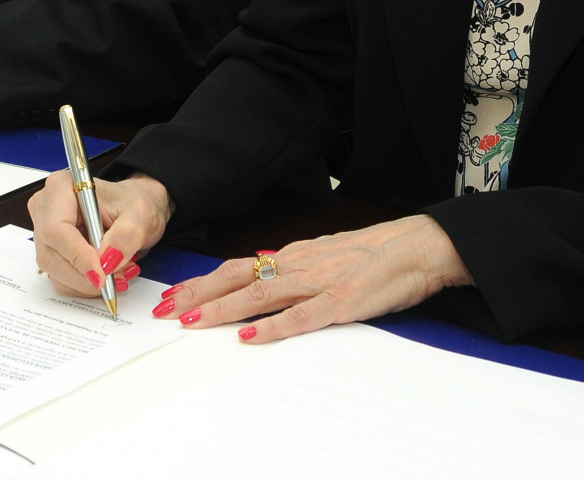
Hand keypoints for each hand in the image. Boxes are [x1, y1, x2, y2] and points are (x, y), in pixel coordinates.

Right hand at [30, 172, 172, 299]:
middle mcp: (46, 209)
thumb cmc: (132, 202)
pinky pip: (62, 279)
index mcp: (60, 187)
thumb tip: (108, 261)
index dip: (78, 256)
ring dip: (89, 282)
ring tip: (120, 272)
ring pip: (56, 272)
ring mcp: (45, 233)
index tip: (102, 275)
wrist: (132, 209)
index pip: (57, 230)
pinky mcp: (51, 252)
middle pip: (51, 255)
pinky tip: (109, 273)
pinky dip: (87, 284)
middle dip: (86, 275)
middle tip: (119, 277)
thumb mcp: (140, 213)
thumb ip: (126, 235)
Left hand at [154, 216, 472, 343]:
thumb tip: (262, 276)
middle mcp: (298, 265)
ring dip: (222, 310)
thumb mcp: (326, 256)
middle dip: (197, 295)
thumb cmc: (374, 254)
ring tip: (192, 323)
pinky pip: (301, 317)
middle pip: (237, 278)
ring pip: (259, 296)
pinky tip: (250, 337)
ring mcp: (318, 283)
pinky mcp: (341, 302)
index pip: (238, 268)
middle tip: (165, 311)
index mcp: (294, 256)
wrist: (417, 246)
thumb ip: (295, 269)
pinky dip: (273, 327)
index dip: (203, 282)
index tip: (174, 296)